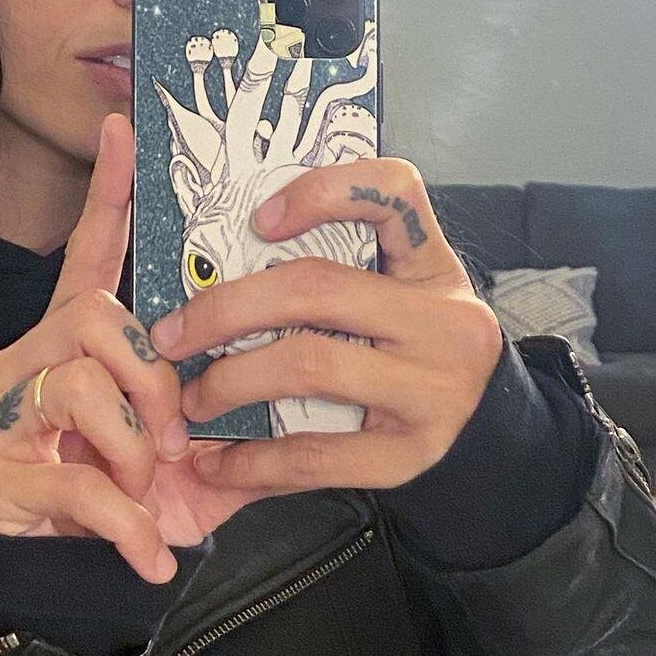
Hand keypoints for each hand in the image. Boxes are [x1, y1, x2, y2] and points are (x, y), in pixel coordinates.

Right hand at [0, 113, 263, 583]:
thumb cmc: (116, 501)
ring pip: (78, 385)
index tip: (125, 131)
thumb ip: (222, 420)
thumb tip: (284, 380)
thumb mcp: (178, 459)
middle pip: (95, 318)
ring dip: (132, 447)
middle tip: (174, 438)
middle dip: (151, 380)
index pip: (89, 254)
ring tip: (145, 487)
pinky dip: (126, 522)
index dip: (109, 196)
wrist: (45, 582)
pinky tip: (148, 551)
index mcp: (69, 342)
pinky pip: (72, 478)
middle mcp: (24, 360)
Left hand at [148, 158, 504, 496]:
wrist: (485, 429)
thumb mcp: (396, 287)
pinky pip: (317, 454)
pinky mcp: (412, 455)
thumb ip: (332, 260)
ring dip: (229, 381)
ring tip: (187, 398)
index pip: (395, 191)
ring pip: (310, 365)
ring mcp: (432, 390)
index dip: (324, 192)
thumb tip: (212, 251)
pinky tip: (216, 463)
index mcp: (431, 262)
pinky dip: (253, 459)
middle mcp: (444, 319)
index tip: (260, 218)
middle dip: (226, 308)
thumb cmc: (409, 342)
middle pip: (317, 288)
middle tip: (170, 334)